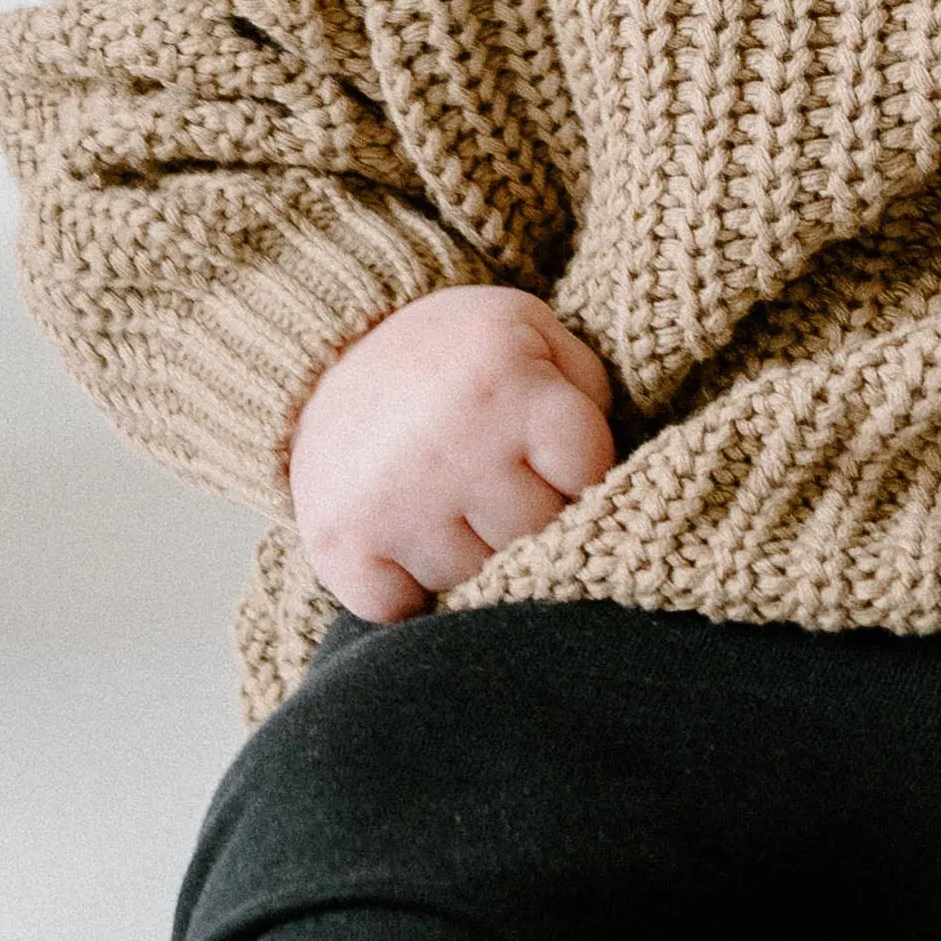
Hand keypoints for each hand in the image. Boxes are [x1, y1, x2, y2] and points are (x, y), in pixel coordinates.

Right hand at [288, 283, 617, 621]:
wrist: (330, 353)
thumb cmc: (453, 352)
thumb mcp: (530, 330)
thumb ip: (586, 386)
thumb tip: (609, 473)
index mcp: (507, 383)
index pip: (589, 472)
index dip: (578, 470)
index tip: (550, 458)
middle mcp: (452, 447)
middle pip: (537, 533)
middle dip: (531, 516)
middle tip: (498, 483)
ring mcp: (395, 502)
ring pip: (478, 578)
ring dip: (474, 554)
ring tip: (453, 505)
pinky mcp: (343, 545)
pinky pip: (406, 610)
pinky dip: (412, 592)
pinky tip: (411, 543)